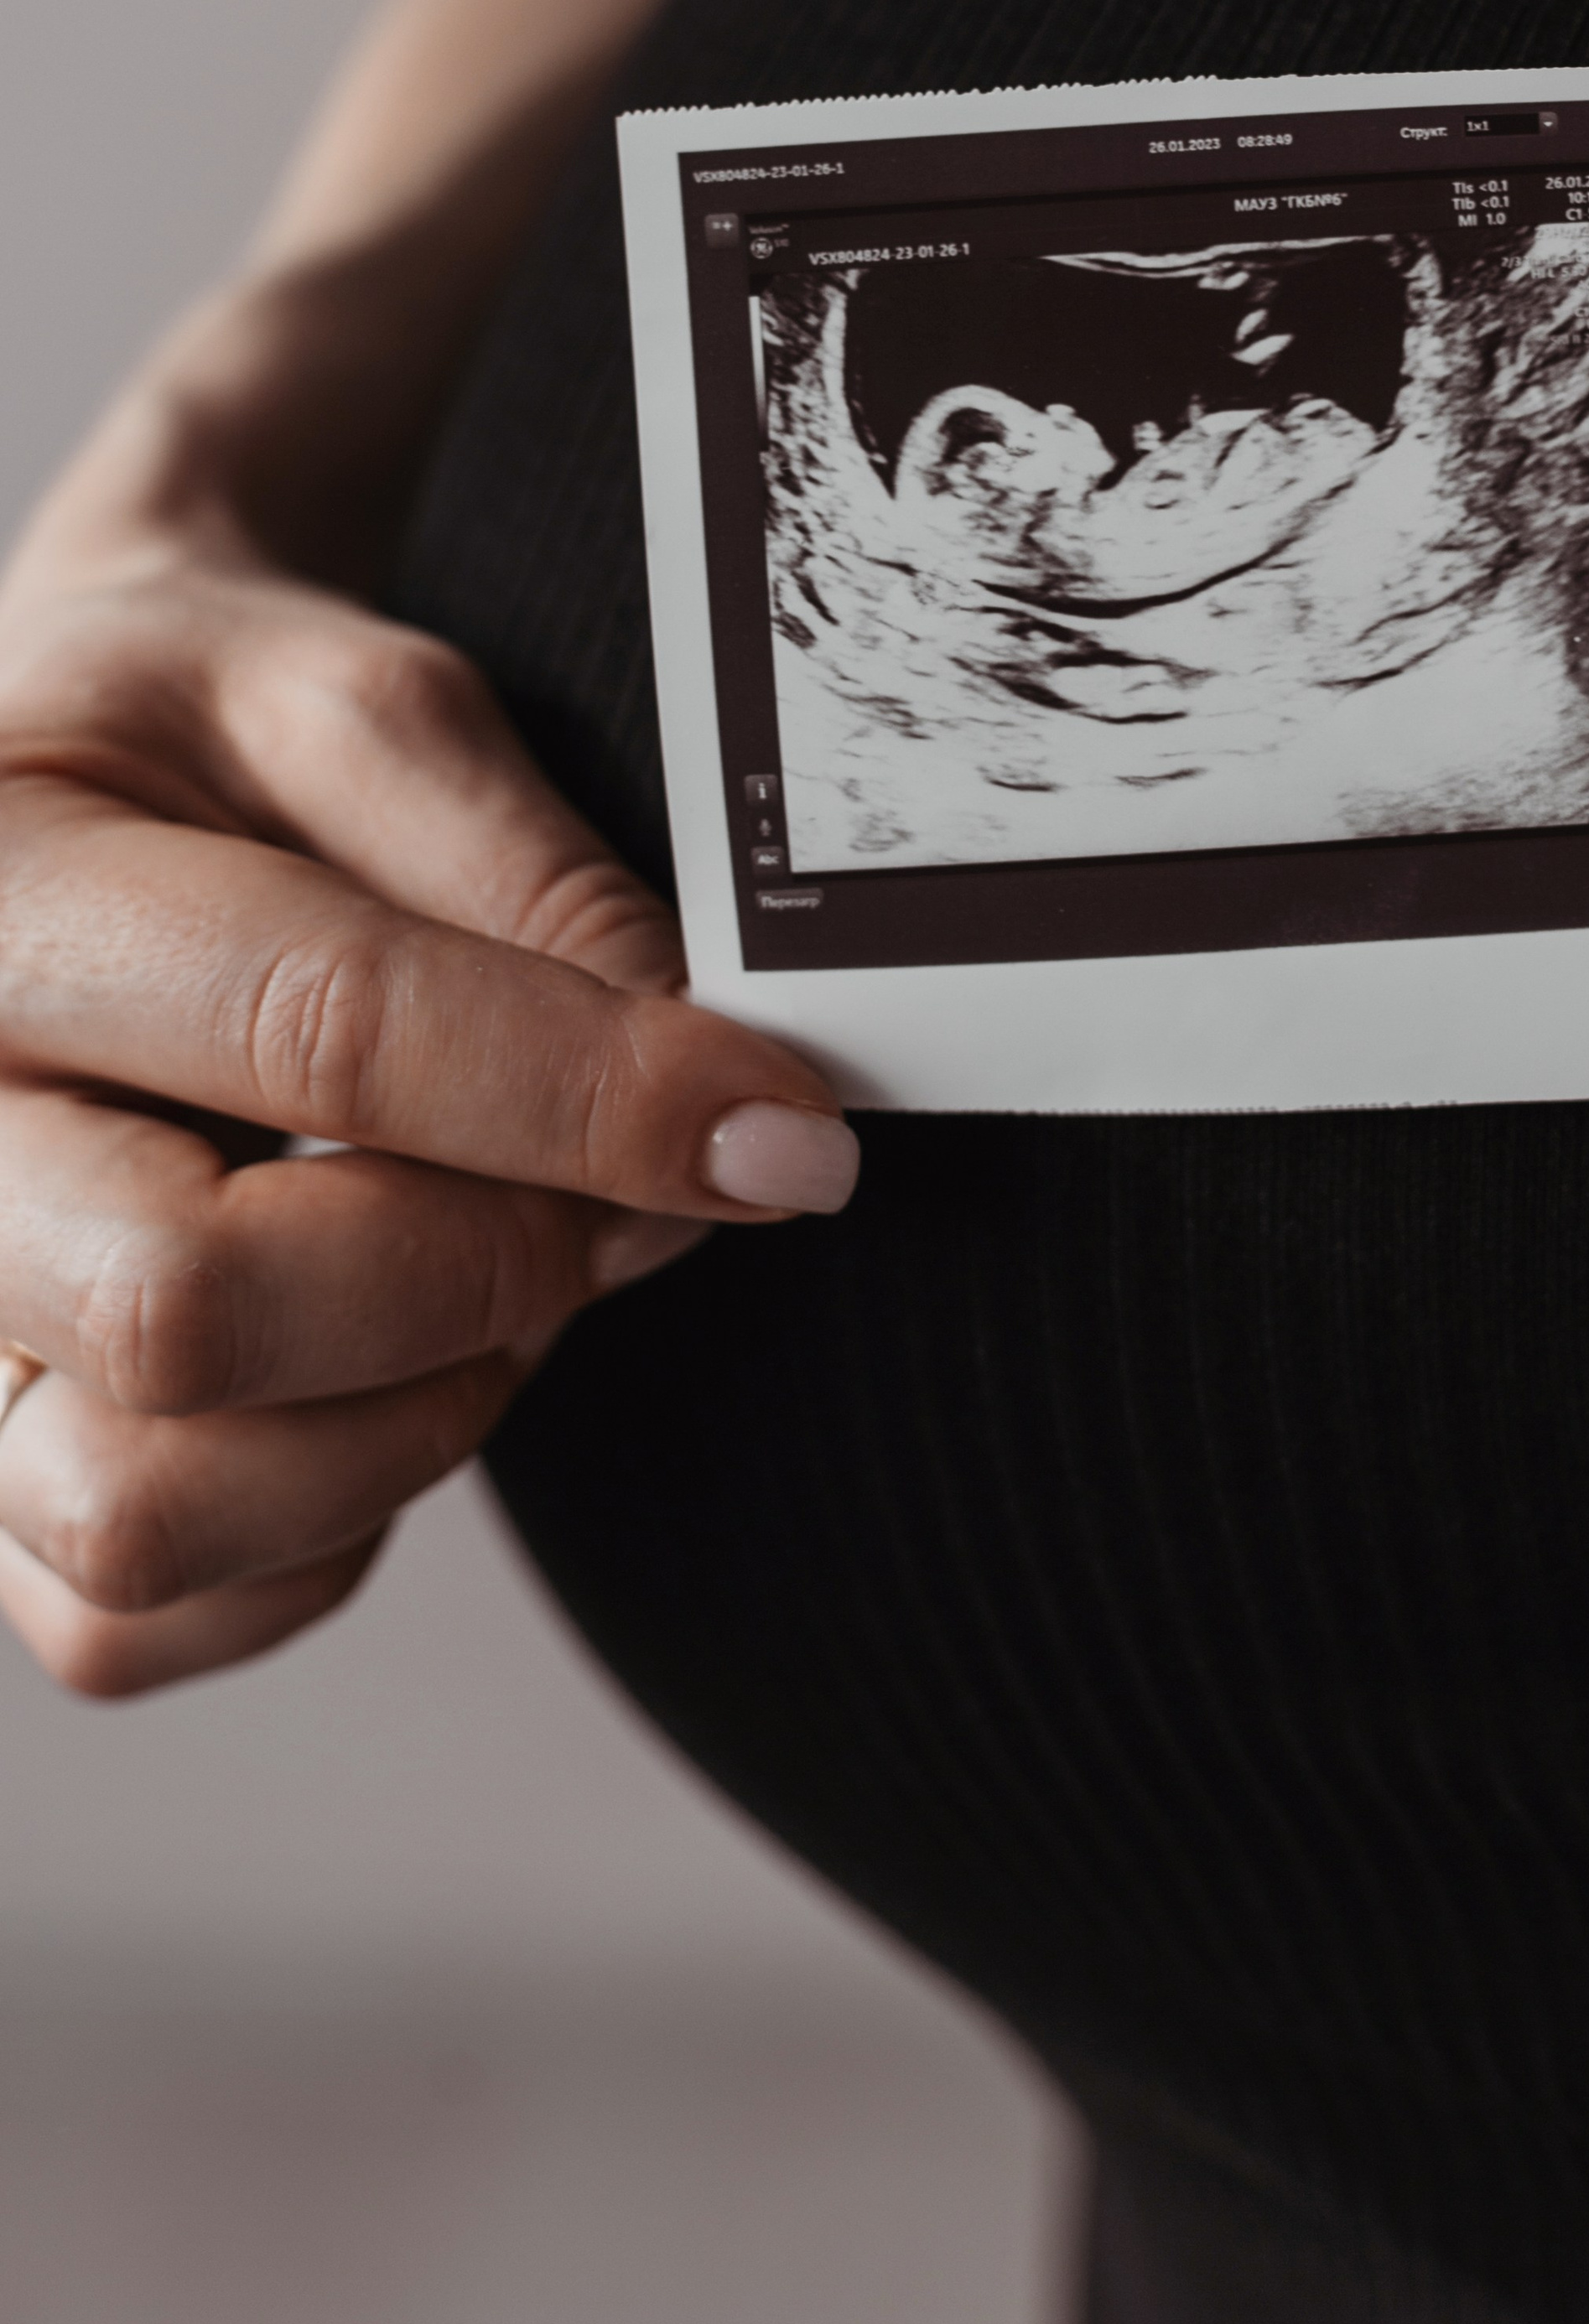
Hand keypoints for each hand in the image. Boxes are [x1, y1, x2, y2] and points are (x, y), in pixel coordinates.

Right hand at [0, 534, 856, 1698]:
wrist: (53, 795)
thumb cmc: (195, 733)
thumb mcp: (360, 703)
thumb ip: (526, 878)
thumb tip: (703, 1094)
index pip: (314, 1030)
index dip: (589, 1096)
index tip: (780, 1131)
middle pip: (183, 1312)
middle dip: (478, 1269)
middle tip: (608, 1199)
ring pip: (140, 1509)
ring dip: (401, 1421)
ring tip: (491, 1274)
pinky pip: (127, 1620)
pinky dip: (317, 1532)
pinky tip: (391, 1370)